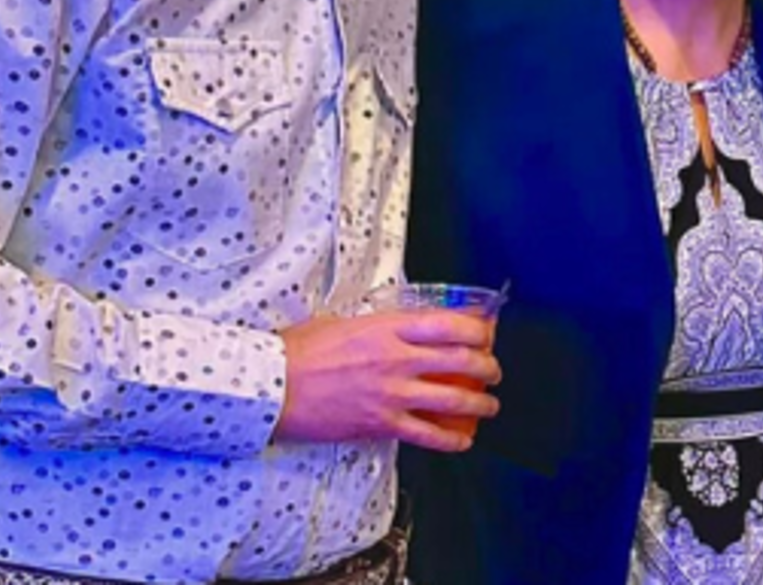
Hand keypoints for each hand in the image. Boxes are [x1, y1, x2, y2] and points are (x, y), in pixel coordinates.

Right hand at [275, 311, 502, 452]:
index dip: (478, 329)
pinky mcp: (380, 424)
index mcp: (388, 328)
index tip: (486, 334)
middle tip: (492, 371)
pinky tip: (463, 440)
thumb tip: (397, 326)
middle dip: (487, 366)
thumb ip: (376, 325)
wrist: (271, 386)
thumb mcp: (341, 322)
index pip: (449, 324)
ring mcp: (391, 393)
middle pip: (461, 360)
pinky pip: (426, 434)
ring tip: (489, 405)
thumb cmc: (298, 351)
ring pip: (452, 399)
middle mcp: (397, 359)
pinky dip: (450, 439)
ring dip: (480, 404)